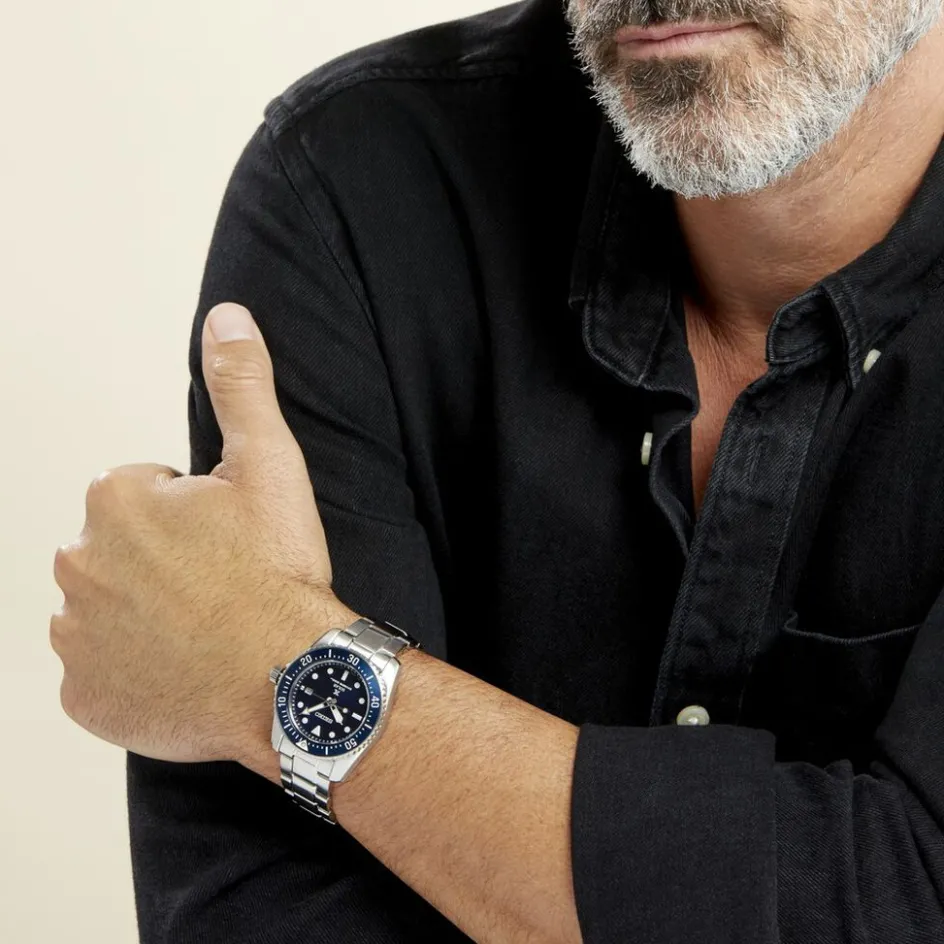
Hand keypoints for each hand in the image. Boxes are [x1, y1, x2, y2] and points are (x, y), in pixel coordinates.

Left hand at [50, 303, 359, 766]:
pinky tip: (183, 669)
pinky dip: (132, 672)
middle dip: (160, 562)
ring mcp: (77, 635)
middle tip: (221, 584)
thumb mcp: (270, 464)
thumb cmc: (278, 572)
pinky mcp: (84, 696)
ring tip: (206, 628)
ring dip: (143, 614)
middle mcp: (78, 562)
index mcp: (115, 500)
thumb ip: (241, 385)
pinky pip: (100, 675)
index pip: (143, 493)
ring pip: (105, 609)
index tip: (228, 540)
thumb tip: (226, 318)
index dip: (192, 514)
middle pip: (119, 551)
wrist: (289, 675)